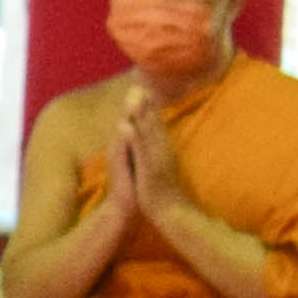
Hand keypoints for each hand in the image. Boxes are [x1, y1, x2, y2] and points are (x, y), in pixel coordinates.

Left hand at [118, 88, 191, 221]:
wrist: (172, 212)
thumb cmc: (164, 190)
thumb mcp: (158, 168)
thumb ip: (154, 154)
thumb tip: (151, 141)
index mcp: (163, 150)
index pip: (155, 125)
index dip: (149, 107)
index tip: (141, 89)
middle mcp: (161, 151)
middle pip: (152, 124)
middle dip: (144, 105)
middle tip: (136, 85)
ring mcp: (156, 160)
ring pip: (147, 133)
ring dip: (140, 115)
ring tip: (132, 97)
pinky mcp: (148, 171)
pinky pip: (139, 152)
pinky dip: (132, 138)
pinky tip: (124, 125)